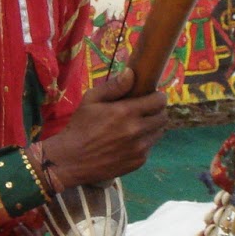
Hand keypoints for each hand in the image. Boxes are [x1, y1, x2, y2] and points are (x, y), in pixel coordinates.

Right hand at [38, 67, 167, 189]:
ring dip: (151, 127)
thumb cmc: (80, 127)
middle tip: (145, 111)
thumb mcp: (90, 100)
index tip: (151, 96)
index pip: (159, 101)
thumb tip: (131, 73)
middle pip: (163, 117)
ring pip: (158, 133)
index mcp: (126, 112)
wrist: (71, 160)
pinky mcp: (138, 162)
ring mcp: (139, 148)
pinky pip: (149, 148)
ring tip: (136, 126)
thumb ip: (113, 86)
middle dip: (157, 111)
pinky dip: (144, 143)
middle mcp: (137, 131)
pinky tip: (129, 142)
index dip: (157, 97)